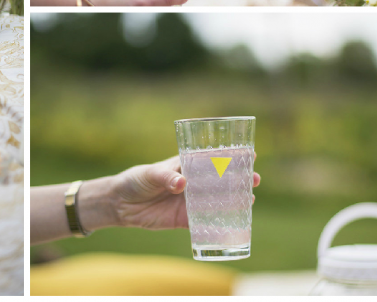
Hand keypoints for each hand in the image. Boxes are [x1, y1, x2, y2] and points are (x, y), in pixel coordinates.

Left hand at [110, 155, 260, 229]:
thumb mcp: (149, 174)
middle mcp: (192, 183)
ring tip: (250, 199)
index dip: (231, 157)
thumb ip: (165, 178)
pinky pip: (205, 223)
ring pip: (218, 202)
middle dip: (239, 179)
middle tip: (255, 178)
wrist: (121, 204)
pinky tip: (235, 223)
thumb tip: (181, 184)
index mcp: (186, 166)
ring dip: (234, 201)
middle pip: (220, 181)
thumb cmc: (136, 180)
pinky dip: (219, 224)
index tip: (250, 153)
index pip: (211, 159)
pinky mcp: (185, 220)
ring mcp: (190, 202)